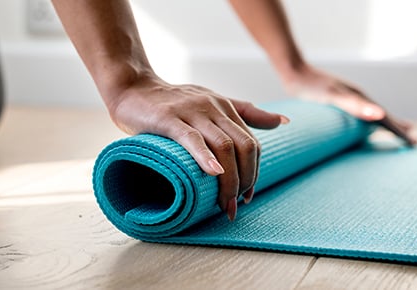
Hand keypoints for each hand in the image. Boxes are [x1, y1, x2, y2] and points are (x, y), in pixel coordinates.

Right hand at [107, 75, 288, 220]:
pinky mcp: (169, 119)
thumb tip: (283, 121)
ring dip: (228, 180)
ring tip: (223, 203)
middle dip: (245, 180)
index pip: (251, 144)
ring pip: (223, 146)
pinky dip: (205, 158)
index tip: (246, 195)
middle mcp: (214, 108)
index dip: (254, 172)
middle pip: (243, 147)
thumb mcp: (213, 101)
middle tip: (235, 205)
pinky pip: (192, 139)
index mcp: (225, 107)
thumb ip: (246, 112)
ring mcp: (192, 112)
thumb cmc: (173, 100)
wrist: (133, 87)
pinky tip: (213, 173)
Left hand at [282, 66, 416, 145]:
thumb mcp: (333, 97)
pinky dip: (370, 120)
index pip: (386, 118)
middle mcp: (358, 97)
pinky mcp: (338, 100)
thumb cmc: (310, 87)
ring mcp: (349, 98)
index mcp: (361, 99)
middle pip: (384, 115)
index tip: (415, 143)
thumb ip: (356, 106)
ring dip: (387, 124)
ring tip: (400, 131)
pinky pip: (360, 114)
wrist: (293, 70)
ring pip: (374, 114)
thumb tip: (381, 114)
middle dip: (399, 129)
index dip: (399, 131)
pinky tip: (366, 124)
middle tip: (416, 142)